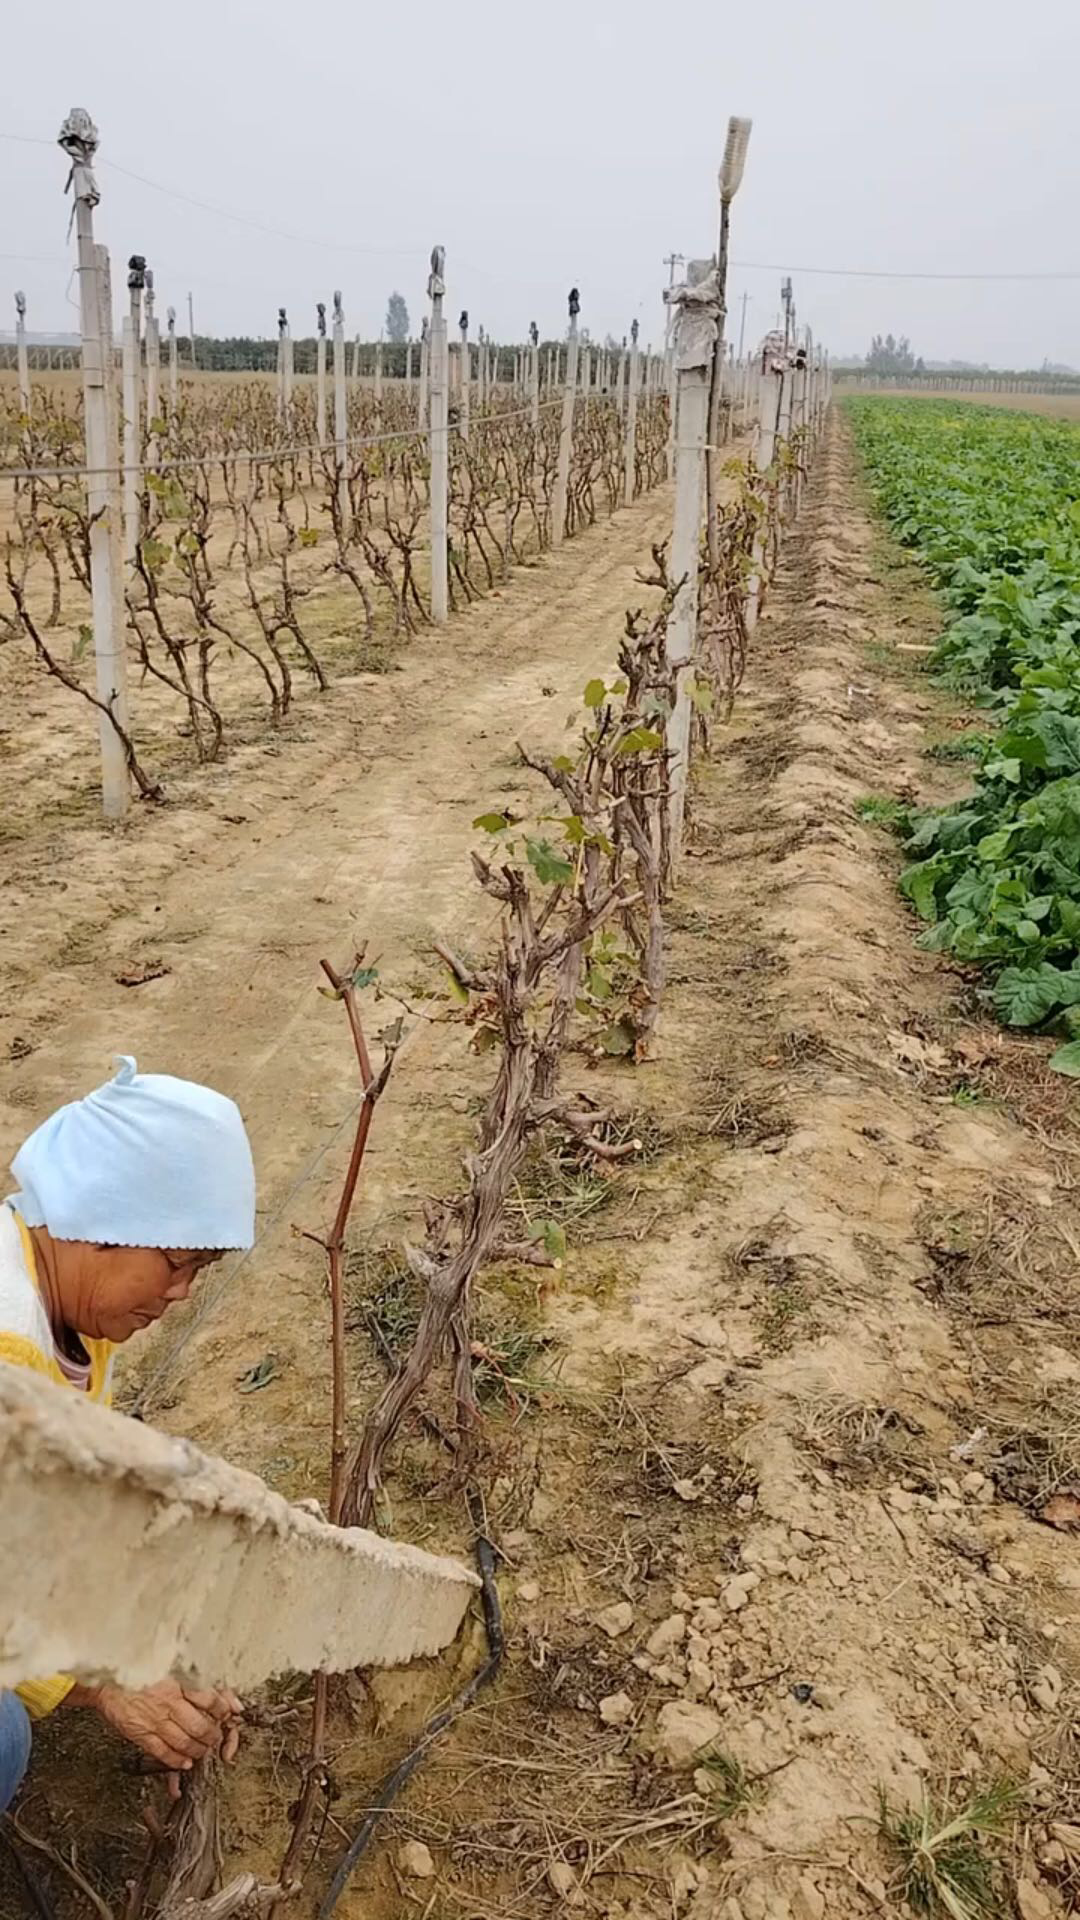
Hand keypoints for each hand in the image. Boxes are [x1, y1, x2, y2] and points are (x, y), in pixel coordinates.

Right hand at [79, 1681, 242, 1793]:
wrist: (107, 1681)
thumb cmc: (140, 1671)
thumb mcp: (173, 1666)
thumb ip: (203, 1679)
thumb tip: (229, 1698)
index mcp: (178, 1681)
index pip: (211, 1700)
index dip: (223, 1710)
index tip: (226, 1713)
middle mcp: (168, 1702)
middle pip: (200, 1726)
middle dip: (212, 1736)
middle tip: (215, 1737)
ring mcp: (154, 1720)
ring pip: (184, 1742)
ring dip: (198, 1749)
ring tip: (203, 1749)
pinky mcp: (140, 1734)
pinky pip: (163, 1752)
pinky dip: (177, 1760)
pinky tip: (185, 1761)